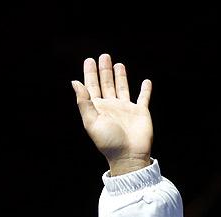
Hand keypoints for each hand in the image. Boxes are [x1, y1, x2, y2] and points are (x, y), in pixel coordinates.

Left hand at [72, 54, 152, 175]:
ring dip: (120, 76)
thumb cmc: (109, 142)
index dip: (90, 74)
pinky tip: (145, 82)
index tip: (89, 61)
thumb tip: (75, 82)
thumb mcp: (92, 122)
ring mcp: (126, 109)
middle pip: (106, 84)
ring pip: (122, 88)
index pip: (92, 88)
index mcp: (98, 109)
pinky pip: (143, 98)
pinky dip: (145, 90)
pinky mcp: (140, 112)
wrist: (128, 156)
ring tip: (118, 64)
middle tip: (103, 56)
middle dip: (104, 71)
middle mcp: (111, 107)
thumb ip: (84, 103)